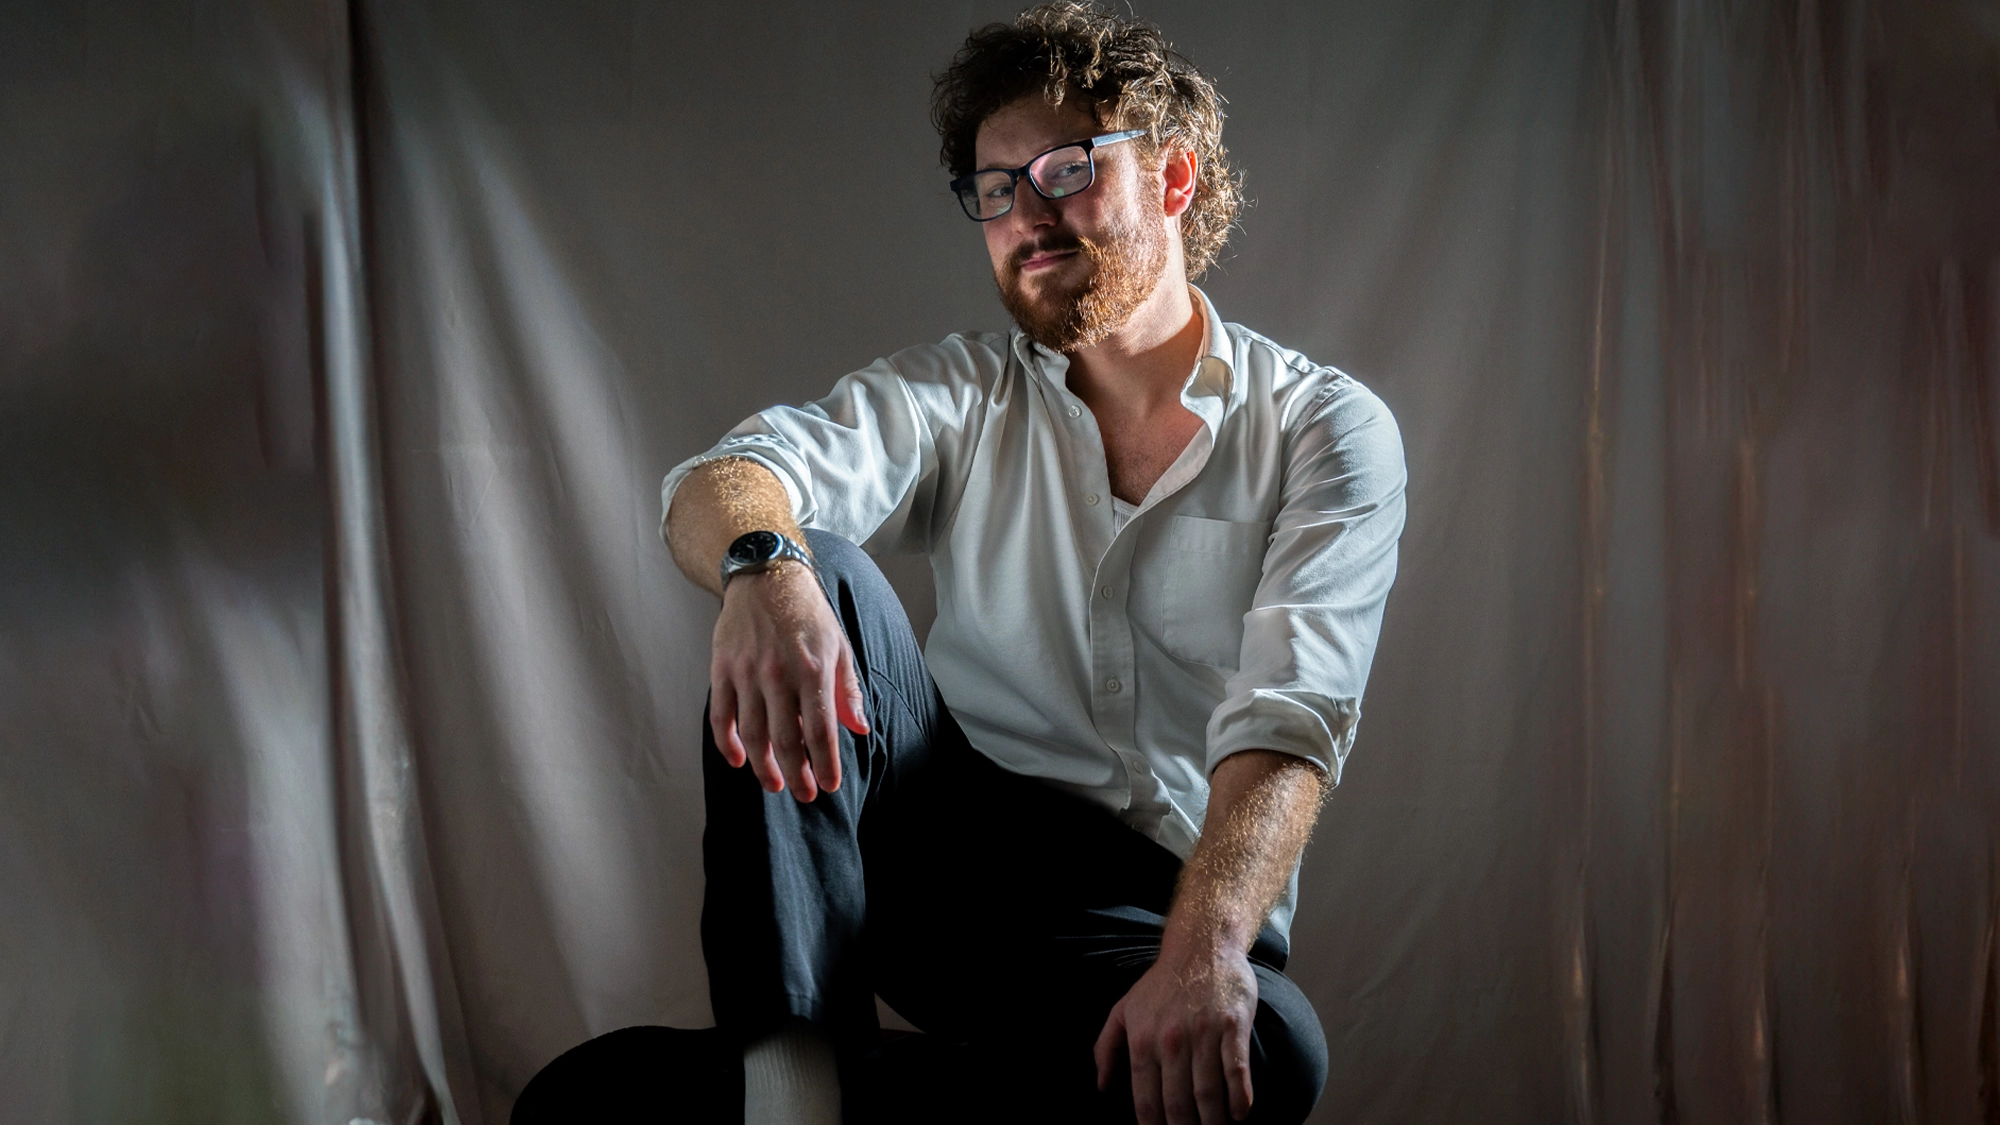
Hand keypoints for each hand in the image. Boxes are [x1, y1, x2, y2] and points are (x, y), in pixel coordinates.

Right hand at [708, 562, 868, 800]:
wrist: (765, 575)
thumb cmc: (808, 613)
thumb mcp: (838, 646)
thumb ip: (848, 690)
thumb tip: (859, 729)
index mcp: (813, 669)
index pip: (821, 730)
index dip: (825, 763)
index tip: (829, 786)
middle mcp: (779, 674)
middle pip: (786, 739)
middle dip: (796, 774)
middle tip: (803, 795)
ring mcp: (747, 673)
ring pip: (753, 734)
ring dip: (763, 766)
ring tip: (775, 784)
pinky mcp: (722, 669)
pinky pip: (721, 716)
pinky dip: (728, 743)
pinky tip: (739, 760)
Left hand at [1095, 943, 1257, 1124]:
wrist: (1201, 946)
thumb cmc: (1161, 984)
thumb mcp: (1123, 1010)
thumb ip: (1106, 1048)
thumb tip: (1101, 1087)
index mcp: (1142, 1040)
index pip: (1146, 1100)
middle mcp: (1171, 1040)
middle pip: (1178, 1104)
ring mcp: (1203, 1033)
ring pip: (1208, 1093)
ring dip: (1213, 1121)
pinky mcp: (1233, 1025)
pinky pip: (1237, 1069)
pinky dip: (1239, 1097)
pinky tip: (1239, 1114)